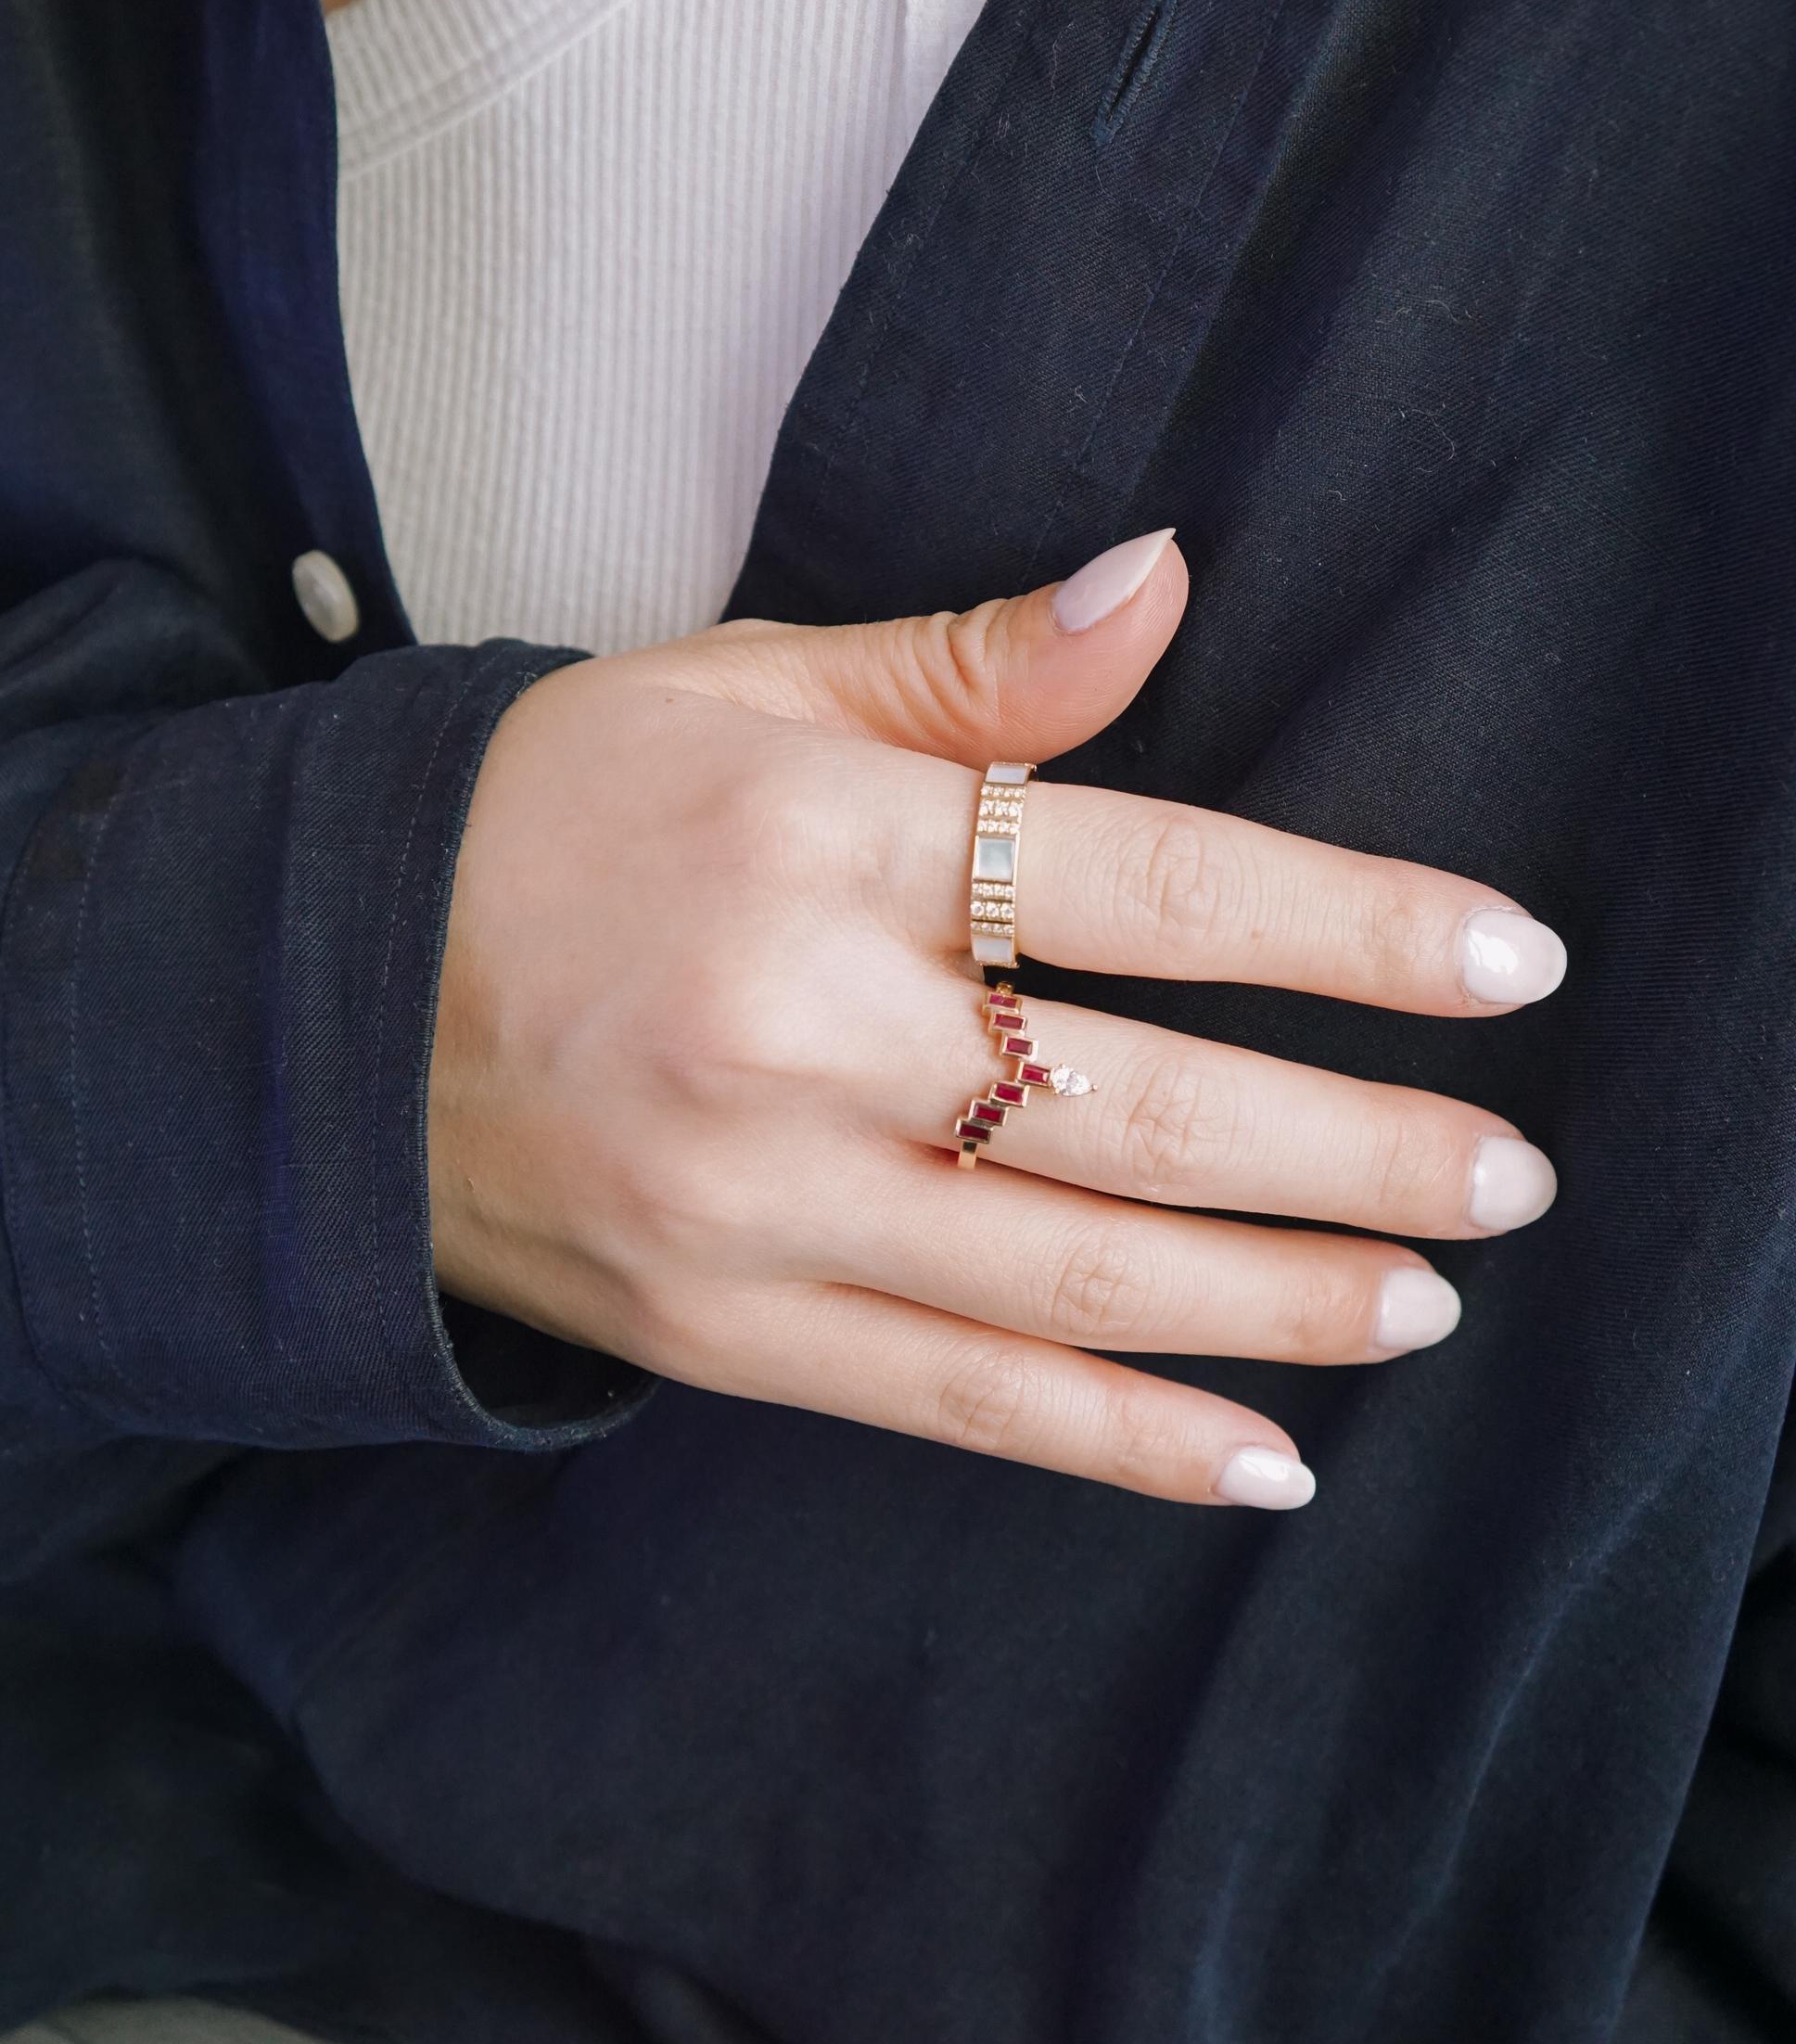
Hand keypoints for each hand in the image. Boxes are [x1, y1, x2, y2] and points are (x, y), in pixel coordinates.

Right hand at [429, 531, 1563, 1508]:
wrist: (307, 1006)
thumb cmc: (545, 817)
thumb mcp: (735, 691)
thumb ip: (966, 668)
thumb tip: (1165, 581)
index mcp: (815, 844)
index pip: (1147, 882)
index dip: (1349, 928)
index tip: (1505, 960)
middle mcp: (798, 1035)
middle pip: (1144, 1108)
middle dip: (1360, 1147)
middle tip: (1511, 1172)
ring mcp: (759, 1209)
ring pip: (1077, 1281)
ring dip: (1280, 1300)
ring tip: (1424, 1297)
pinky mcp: (725, 1333)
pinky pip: (960, 1405)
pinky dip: (1123, 1447)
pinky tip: (1267, 1462)